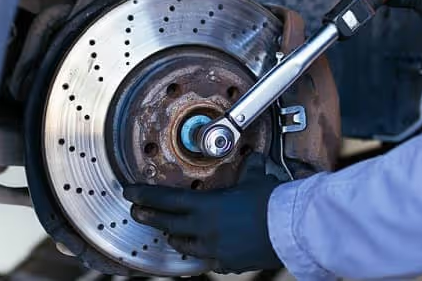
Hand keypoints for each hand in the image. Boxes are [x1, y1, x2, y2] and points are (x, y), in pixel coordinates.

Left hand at [123, 153, 284, 273]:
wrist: (291, 229)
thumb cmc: (273, 202)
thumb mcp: (256, 179)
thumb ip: (249, 169)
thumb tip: (254, 157)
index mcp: (206, 207)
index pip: (165, 200)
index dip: (144, 196)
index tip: (130, 193)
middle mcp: (204, 230)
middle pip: (167, 224)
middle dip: (149, 217)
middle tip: (137, 212)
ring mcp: (214, 250)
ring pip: (184, 246)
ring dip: (177, 237)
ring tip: (172, 232)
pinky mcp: (228, 264)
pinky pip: (209, 260)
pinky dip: (206, 253)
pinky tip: (208, 249)